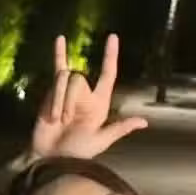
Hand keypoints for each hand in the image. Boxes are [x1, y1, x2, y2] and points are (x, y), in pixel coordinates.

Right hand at [30, 34, 147, 160]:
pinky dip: (55, 90)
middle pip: (79, 79)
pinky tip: (55, 79)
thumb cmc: (77, 153)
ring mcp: (66, 93)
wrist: (50, 158)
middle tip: (66, 121)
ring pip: (65, 78)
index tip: (112, 36)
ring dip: (60, 101)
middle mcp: (84, 96)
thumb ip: (120, 128)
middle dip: (71, 100)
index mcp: (99, 105)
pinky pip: (55, 80)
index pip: (107, 74)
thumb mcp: (101, 141)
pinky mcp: (51, 93)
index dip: (110, 56)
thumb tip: (144, 122)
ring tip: (57, 120)